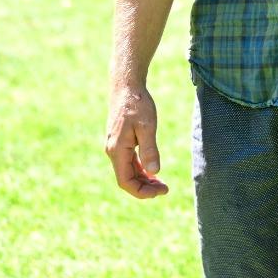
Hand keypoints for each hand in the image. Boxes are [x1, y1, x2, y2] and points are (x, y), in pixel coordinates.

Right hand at [105, 84, 169, 198]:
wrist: (126, 85)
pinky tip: (152, 170)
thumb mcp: (147, 126)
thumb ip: (149, 150)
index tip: (161, 191)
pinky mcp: (120, 140)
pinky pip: (128, 161)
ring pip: (127, 171)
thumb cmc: (137, 104)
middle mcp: (113, 151)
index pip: (126, 181)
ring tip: (161, 183)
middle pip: (126, 179)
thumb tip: (155, 172)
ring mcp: (115, 146)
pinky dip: (140, 168)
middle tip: (164, 189)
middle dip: (144, 187)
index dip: (142, 191)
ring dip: (143, 179)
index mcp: (118, 150)